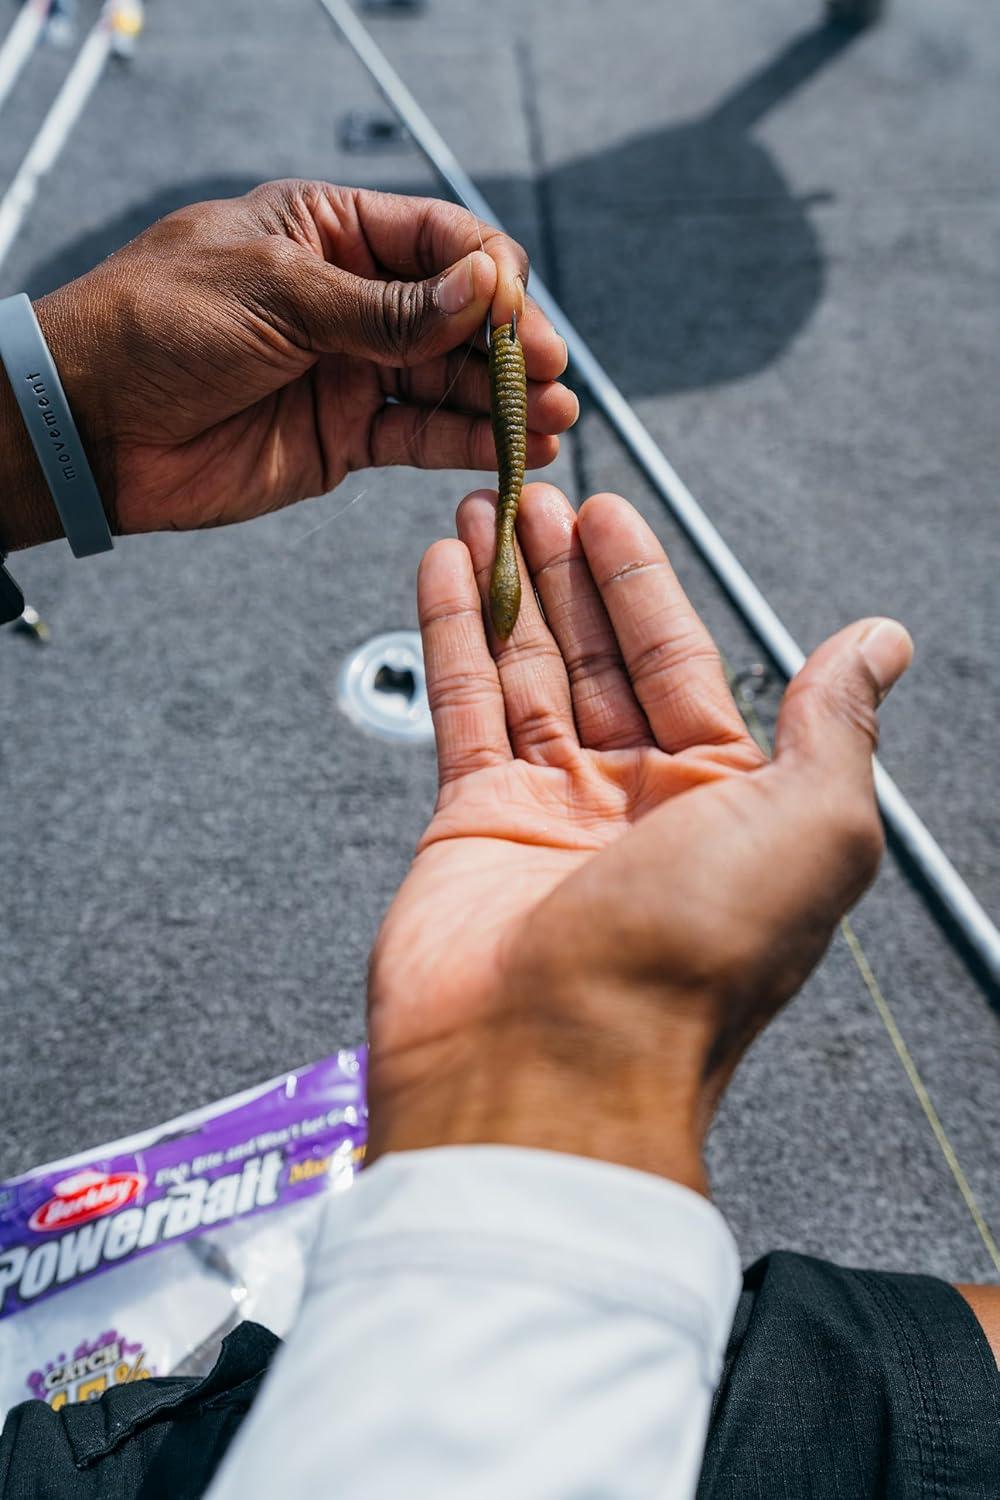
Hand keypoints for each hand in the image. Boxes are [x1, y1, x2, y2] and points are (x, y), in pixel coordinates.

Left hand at [4, 181, 573, 546]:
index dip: (488, 276)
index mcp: (331, 232)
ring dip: (505, 400)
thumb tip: (481, 290)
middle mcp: (352, 300)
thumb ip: (383, 307)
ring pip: (450, 381)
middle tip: (550, 377)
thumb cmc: (159, 325)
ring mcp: (352, 372)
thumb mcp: (277, 294)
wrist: (93, 423)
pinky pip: (421, 438)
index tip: (515, 314)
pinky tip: (517, 450)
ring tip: (554, 421)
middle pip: (458, 315)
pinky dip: (468, 444)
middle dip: (511, 345)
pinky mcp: (345, 438)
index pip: (439, 240)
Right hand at [367, 485, 912, 1189]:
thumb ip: (833, 724)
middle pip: (597, 656)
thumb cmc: (689, 964)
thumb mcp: (810, 825)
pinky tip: (445, 574)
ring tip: (480, 511)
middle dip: (565, 572)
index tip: (607, 512)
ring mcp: (549, 810)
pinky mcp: (471, 822)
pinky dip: (453, 635)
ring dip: (505, 588)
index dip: (642, 582)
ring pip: (525, 671)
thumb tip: (880, 643)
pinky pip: (463, 708)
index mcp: (725, 800)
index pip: (681, 660)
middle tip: (531, 491)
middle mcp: (637, 801)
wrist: (551, 1069)